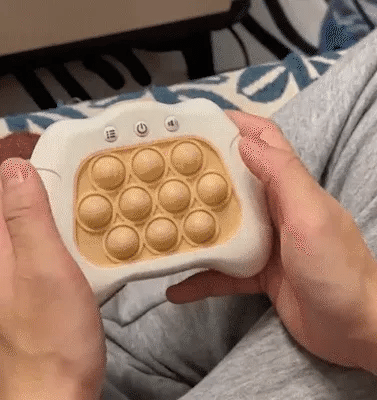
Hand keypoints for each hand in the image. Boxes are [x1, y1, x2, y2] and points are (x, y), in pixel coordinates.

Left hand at [0, 158, 105, 398]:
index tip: (57, 152)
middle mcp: (5, 253)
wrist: (61, 385)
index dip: (22, 163)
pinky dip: (74, 228)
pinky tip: (94, 230)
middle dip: (50, 181)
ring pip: (41, 219)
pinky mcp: (43, 277)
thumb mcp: (43, 270)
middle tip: (86, 172)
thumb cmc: (52, 336)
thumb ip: (27, 220)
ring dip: (66, 203)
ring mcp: (24, 266)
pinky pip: (55, 240)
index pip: (0, 189)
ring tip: (96, 195)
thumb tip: (15, 169)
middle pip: (21, 201)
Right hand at [166, 111, 376, 368]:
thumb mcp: (310, 215)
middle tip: (164, 171)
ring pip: (222, 226)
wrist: (355, 328)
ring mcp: (265, 241)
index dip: (235, 124)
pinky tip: (178, 289)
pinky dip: (202, 278)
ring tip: (161, 226)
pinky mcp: (257, 272)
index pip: (263, 141)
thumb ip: (281, 175)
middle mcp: (274, 209)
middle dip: (200, 173)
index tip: (198, 121)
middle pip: (233, 182)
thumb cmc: (337, 269)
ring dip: (195, 226)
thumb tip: (245, 141)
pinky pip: (222, 272)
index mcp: (289, 187)